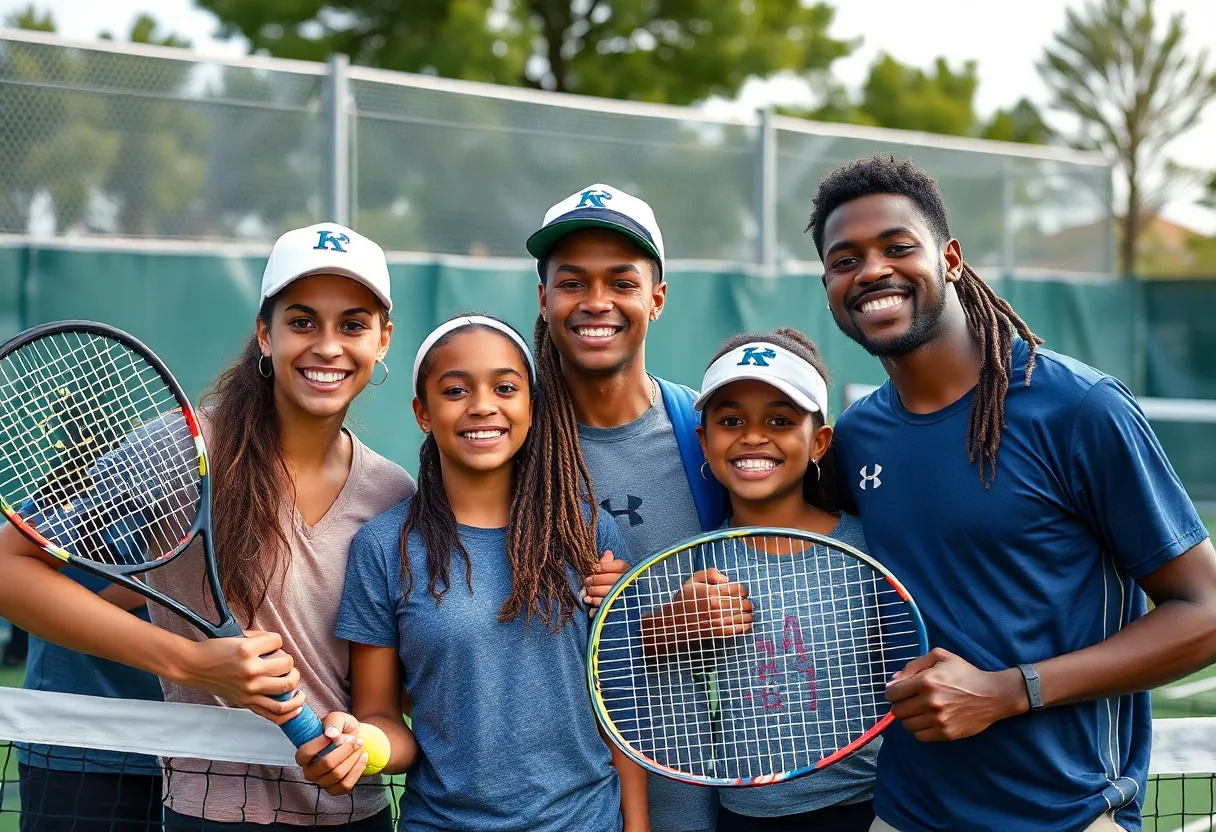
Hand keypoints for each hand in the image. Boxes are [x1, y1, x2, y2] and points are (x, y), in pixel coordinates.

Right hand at [179, 630, 305, 723]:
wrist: (194, 666)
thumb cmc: (215, 650)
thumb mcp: (238, 637)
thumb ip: (261, 640)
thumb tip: (281, 647)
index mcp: (247, 650)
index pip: (278, 641)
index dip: (276, 641)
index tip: (271, 645)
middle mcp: (250, 670)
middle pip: (287, 665)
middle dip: (289, 663)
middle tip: (284, 664)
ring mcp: (249, 689)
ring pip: (286, 689)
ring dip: (295, 684)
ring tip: (295, 682)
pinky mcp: (246, 703)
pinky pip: (274, 712)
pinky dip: (290, 711)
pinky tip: (297, 705)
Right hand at [295, 712, 367, 794]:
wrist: (353, 738)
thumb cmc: (340, 728)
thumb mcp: (337, 718)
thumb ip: (333, 722)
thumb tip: (331, 734)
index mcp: (303, 755)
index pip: (304, 754)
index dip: (319, 744)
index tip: (334, 735)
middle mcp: (310, 771)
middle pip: (326, 764)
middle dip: (345, 750)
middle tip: (355, 739)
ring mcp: (322, 782)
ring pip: (337, 774)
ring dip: (353, 758)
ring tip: (360, 745)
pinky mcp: (335, 789)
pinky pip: (346, 785)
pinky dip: (357, 770)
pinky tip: (363, 757)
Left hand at [582, 550, 628, 612]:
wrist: (625, 606)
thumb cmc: (615, 584)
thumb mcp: (614, 572)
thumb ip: (609, 562)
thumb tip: (607, 552)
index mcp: (630, 573)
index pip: (619, 566)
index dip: (605, 566)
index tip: (595, 567)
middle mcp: (629, 585)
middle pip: (611, 579)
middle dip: (595, 579)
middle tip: (586, 580)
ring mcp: (624, 598)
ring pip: (606, 592)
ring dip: (593, 591)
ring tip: (586, 590)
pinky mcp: (617, 609)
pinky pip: (604, 604)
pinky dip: (594, 601)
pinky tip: (588, 600)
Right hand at [671, 569, 752, 640]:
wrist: (672, 622)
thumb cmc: (684, 600)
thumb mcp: (693, 580)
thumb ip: (711, 573)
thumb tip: (727, 580)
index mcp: (711, 591)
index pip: (739, 589)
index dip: (742, 591)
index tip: (740, 593)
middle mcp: (715, 605)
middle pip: (743, 603)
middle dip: (746, 603)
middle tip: (745, 604)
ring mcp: (716, 619)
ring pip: (743, 616)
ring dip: (747, 615)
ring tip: (747, 614)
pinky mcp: (716, 632)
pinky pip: (737, 629)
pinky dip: (744, 627)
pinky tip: (746, 625)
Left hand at [885, 648, 1028, 740]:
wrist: (993, 695)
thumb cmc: (965, 673)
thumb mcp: (940, 657)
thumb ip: (913, 665)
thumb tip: (893, 681)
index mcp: (926, 681)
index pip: (892, 694)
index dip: (893, 692)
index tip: (899, 692)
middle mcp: (929, 702)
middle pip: (897, 711)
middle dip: (900, 705)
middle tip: (911, 701)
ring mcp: (938, 720)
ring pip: (906, 725)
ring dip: (910, 718)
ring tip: (921, 711)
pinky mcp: (946, 733)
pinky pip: (920, 736)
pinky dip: (920, 729)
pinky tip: (929, 720)